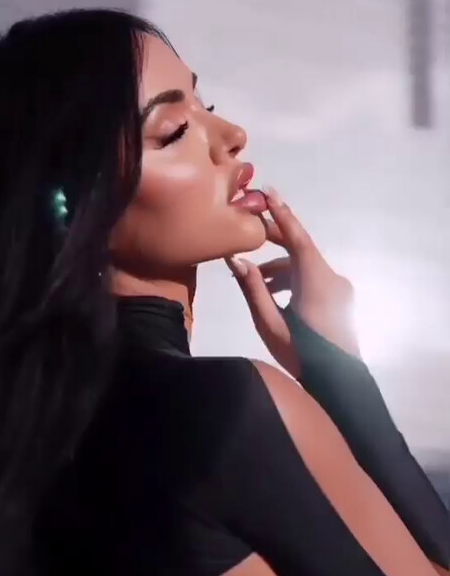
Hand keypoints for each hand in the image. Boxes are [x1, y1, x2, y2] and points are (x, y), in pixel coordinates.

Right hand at [226, 187, 358, 377]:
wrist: (338, 384)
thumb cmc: (302, 354)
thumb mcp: (269, 322)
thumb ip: (253, 287)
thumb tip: (235, 258)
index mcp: (316, 279)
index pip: (297, 237)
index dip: (282, 214)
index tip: (268, 192)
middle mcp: (332, 277)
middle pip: (300, 249)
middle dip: (274, 240)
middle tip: (248, 232)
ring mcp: (339, 289)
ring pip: (304, 267)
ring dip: (279, 268)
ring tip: (252, 279)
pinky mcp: (339, 299)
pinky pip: (312, 279)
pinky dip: (292, 279)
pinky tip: (272, 293)